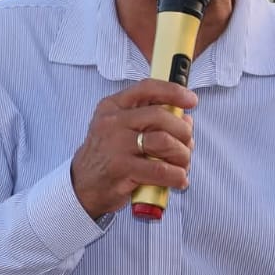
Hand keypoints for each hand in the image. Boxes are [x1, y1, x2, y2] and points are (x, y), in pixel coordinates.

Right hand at [70, 79, 196, 220]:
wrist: (82, 186)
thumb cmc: (108, 156)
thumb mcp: (120, 129)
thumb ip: (149, 119)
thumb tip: (186, 120)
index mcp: (112, 107)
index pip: (146, 89)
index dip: (173, 92)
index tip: (192, 100)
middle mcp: (112, 122)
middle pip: (160, 116)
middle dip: (183, 131)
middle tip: (188, 144)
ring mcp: (116, 146)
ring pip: (164, 142)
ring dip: (182, 155)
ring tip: (183, 164)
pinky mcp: (122, 169)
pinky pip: (160, 170)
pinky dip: (177, 176)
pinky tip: (179, 180)